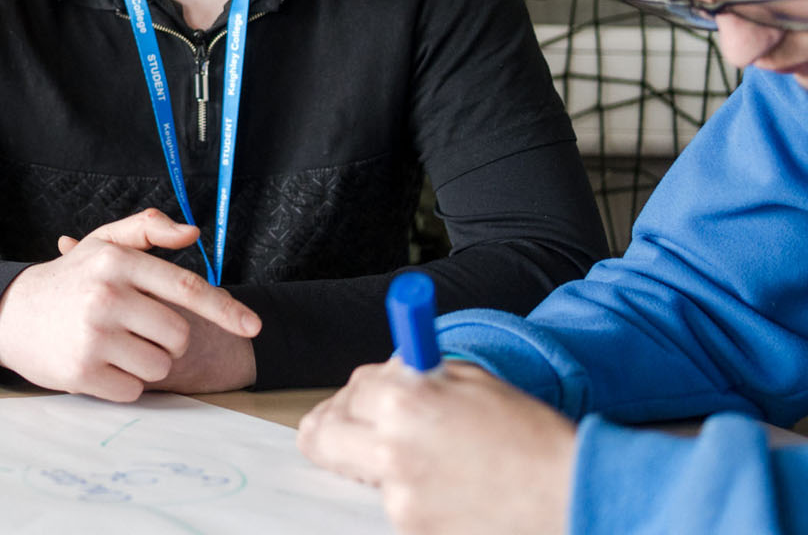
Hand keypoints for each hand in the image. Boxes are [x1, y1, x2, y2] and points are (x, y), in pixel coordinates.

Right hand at [0, 209, 261, 400]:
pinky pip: (134, 390)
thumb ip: (148, 229)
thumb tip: (194, 232)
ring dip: (147, 362)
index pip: (186, 288)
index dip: (226, 308)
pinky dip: (124, 383)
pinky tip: (100, 363)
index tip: (252, 326)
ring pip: (160, 365)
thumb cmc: (69, 279)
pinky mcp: (82, 372)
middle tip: (136, 328)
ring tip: (116, 345)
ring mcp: (93, 336)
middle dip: (167, 338)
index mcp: (117, 261)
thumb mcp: (104, 244)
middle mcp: (106, 296)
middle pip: (178, 335)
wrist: (11, 314)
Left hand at [298, 360, 576, 534]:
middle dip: (337, 429)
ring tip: (438, 465)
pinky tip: (452, 492)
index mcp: (403, 401)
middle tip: (362, 432)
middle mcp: (390, 450)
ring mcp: (399, 498)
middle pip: (320, 437)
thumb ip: (413, 375)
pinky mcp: (412, 532)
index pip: (349, 391)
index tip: (373, 399)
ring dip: (382, 466)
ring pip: (360, 473)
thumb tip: (380, 377)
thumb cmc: (531, 437)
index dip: (365, 393)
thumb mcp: (470, 381)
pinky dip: (413, 497)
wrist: (574, 497)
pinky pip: (394, 506)